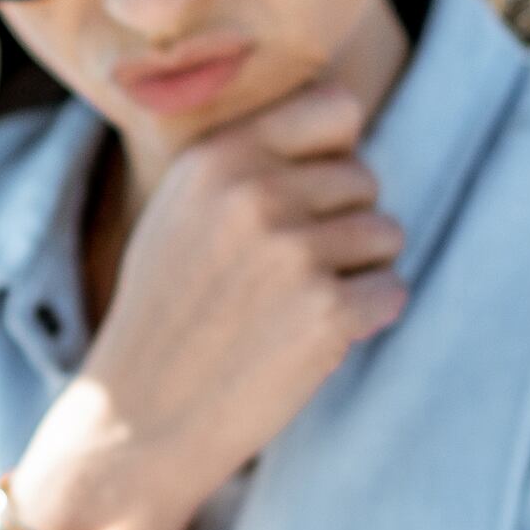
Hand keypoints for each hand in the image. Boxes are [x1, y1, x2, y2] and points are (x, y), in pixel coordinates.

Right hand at [12, 80, 405, 529]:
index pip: (335, 109)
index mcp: (219, 157)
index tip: (308, 198)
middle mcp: (257, 194)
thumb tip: (346, 122)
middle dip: (342, 225)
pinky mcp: (327, 312)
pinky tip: (309, 341)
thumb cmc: (167, 314)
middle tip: (286, 276)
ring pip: (386, 235)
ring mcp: (294, 252)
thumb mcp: (180, 210)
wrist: (137, 420)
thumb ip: (250, 161)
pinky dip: (365, 319)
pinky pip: (391, 292)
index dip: (334, 155)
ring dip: (356, 274)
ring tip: (292, 309)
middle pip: (364, 179)